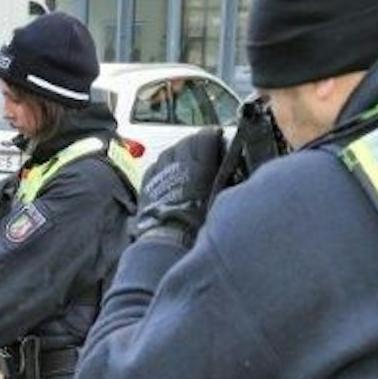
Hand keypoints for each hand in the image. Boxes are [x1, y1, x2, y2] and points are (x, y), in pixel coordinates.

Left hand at [127, 127, 225, 246]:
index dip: (212, 135)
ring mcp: (160, 173)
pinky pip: (154, 167)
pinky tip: (168, 174)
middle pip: (186, 142)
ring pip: (168, 152)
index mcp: (200, 167)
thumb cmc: (196, 228)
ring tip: (185, 162)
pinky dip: (162, 167)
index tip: (217, 136)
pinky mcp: (147, 184)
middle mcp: (178, 165)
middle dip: (196, 142)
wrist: (167, 243)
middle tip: (203, 149)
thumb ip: (224, 181)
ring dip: (178, 153)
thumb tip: (230, 171)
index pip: (206, 137)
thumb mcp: (219, 202)